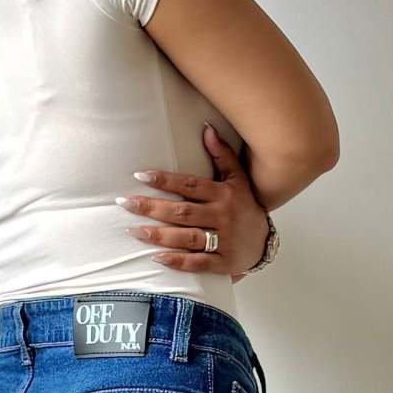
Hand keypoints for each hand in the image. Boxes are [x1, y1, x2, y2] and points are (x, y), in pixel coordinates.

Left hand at [116, 122, 268, 279]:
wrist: (266, 242)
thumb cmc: (245, 207)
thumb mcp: (238, 179)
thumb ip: (222, 155)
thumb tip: (207, 129)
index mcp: (223, 194)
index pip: (190, 185)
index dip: (165, 180)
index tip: (141, 175)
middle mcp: (222, 216)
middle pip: (182, 212)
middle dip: (152, 207)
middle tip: (126, 204)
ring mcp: (223, 241)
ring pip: (187, 237)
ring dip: (159, 235)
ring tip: (134, 230)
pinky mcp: (223, 263)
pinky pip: (198, 263)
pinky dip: (178, 261)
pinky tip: (157, 258)